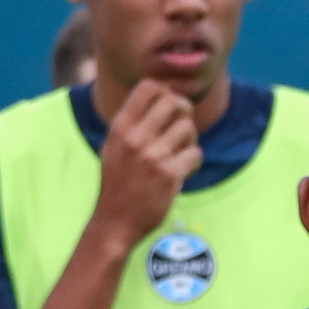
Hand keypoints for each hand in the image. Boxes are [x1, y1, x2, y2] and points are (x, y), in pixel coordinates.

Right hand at [92, 78, 203, 250]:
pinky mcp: (169, 175)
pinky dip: (194, 161)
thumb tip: (159, 94)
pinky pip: (195, 154)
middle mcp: (135, 137)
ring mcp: (152, 156)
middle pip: (173, 102)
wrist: (115, 221)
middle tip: (181, 130)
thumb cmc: (117, 183)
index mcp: (121, 127)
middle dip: (184, 113)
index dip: (166, 92)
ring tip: (181, 153)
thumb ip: (132, 122)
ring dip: (190, 140)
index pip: (148, 87)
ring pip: (188, 128)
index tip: (169, 109)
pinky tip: (184, 170)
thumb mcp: (113, 146)